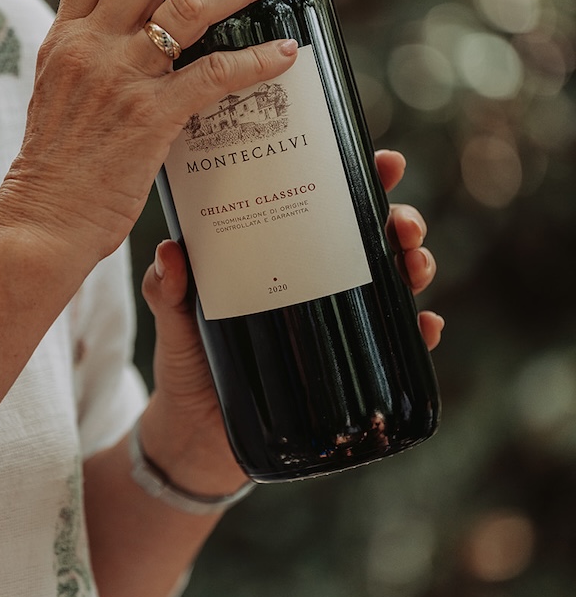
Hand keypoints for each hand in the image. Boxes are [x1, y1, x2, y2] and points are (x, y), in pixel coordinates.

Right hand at [0, 0, 296, 273]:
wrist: (41, 222)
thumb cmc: (55, 169)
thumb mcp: (59, 94)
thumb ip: (90, 57)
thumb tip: (134, 35)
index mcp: (64, 36)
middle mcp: (89, 45)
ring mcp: (120, 79)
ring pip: (188, 6)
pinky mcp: (151, 119)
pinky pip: (214, 74)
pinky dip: (255, 60)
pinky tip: (283, 54)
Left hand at [139, 148, 442, 497]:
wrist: (195, 434)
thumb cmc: (188, 362)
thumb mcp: (175, 318)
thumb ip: (169, 289)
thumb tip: (170, 253)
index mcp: (283, 252)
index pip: (327, 203)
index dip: (361, 177)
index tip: (385, 162)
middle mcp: (318, 280)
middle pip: (373, 237)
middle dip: (401, 220)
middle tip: (402, 223)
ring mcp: (337, 325)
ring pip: (394, 285)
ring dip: (416, 267)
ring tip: (415, 266)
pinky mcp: (349, 371)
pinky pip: (396, 348)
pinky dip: (418, 335)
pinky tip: (426, 327)